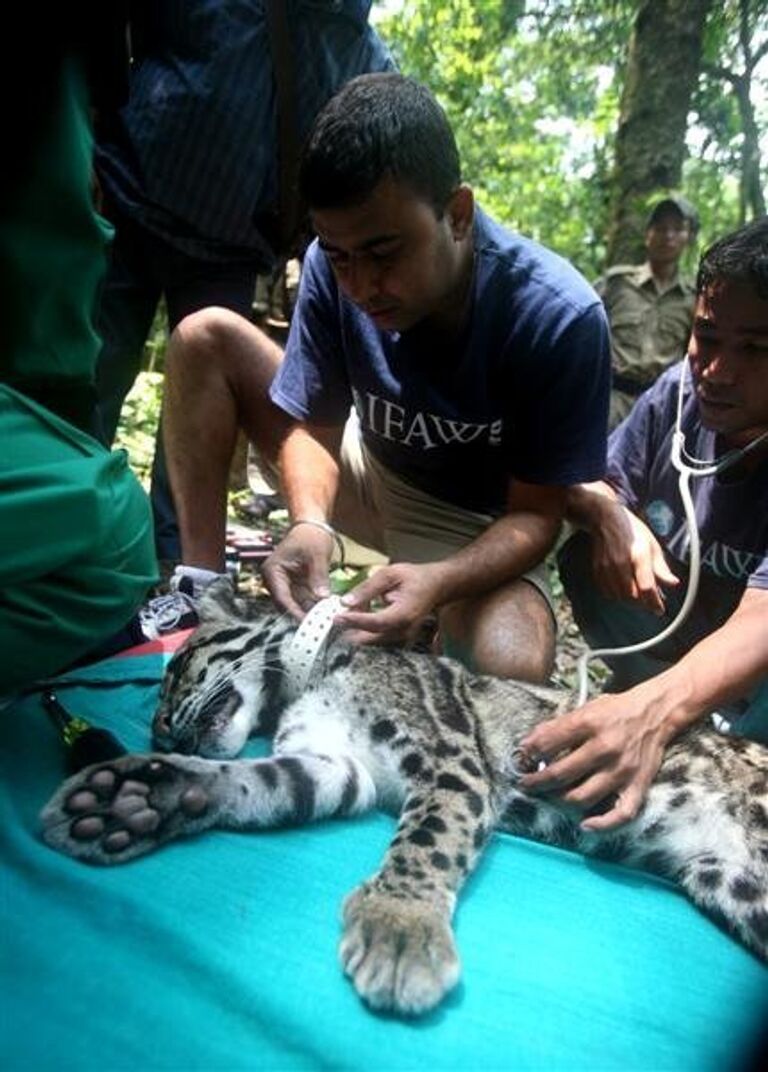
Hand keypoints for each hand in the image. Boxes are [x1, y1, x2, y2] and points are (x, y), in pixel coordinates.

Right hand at [261, 525, 333, 619]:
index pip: (282, 597)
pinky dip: (314, 608)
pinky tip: (326, 615)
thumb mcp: (317, 555)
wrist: (312, 527)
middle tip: (319, 628)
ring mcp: (286, 585)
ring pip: (297, 606)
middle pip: (287, 605)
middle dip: (303, 616)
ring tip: (325, 624)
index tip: (307, 624)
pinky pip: (304, 602)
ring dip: (310, 614)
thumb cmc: (311, 536)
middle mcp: (276, 581)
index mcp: (273, 571)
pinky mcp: (296, 587)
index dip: (294, 612)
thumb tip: (322, 598)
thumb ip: (319, 577)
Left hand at [335, 563, 443, 645]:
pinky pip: (377, 639)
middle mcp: (404, 631)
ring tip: (349, 613)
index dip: (354, 621)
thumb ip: (367, 588)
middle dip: (351, 629)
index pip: (375, 623)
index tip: (336, 618)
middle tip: (336, 616)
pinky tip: (361, 615)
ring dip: (357, 630)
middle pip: (370, 638)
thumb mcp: (390, 574)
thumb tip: (345, 601)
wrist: (437, 586)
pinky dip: (365, 630)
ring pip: (372, 641)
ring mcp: (403, 638)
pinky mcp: (399, 639)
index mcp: (404, 614)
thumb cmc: (415, 577)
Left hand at [517, 685, 671, 830]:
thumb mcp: (585, 709)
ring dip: (560, 801)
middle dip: (536, 783)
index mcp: (589, 724)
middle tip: (527, 785)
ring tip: (550, 797)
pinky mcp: (638, 786)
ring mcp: (622, 770)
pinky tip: (585, 824)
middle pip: (561, 775)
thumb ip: (557, 727)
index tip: (521, 761)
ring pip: (583, 798)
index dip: (528, 754)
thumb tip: (527, 745)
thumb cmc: (615, 711)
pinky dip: (602, 825)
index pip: (548, 743)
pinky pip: (621, 815)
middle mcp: (605, 748)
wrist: (656, 713)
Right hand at [592, 503, 678, 614]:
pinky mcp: (597, 570)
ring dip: (630, 601)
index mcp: (639, 555)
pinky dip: (617, 596)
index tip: (660, 610)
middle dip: (643, 603)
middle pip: (632, 596)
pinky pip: (608, 592)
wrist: (606, 520)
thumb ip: (661, 567)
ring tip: (638, 596)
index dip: (654, 602)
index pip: (646, 587)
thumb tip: (673, 583)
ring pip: (619, 597)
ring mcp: (607, 567)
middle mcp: (621, 563)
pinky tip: (624, 590)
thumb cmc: (633, 531)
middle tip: (650, 602)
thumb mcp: (652, 545)